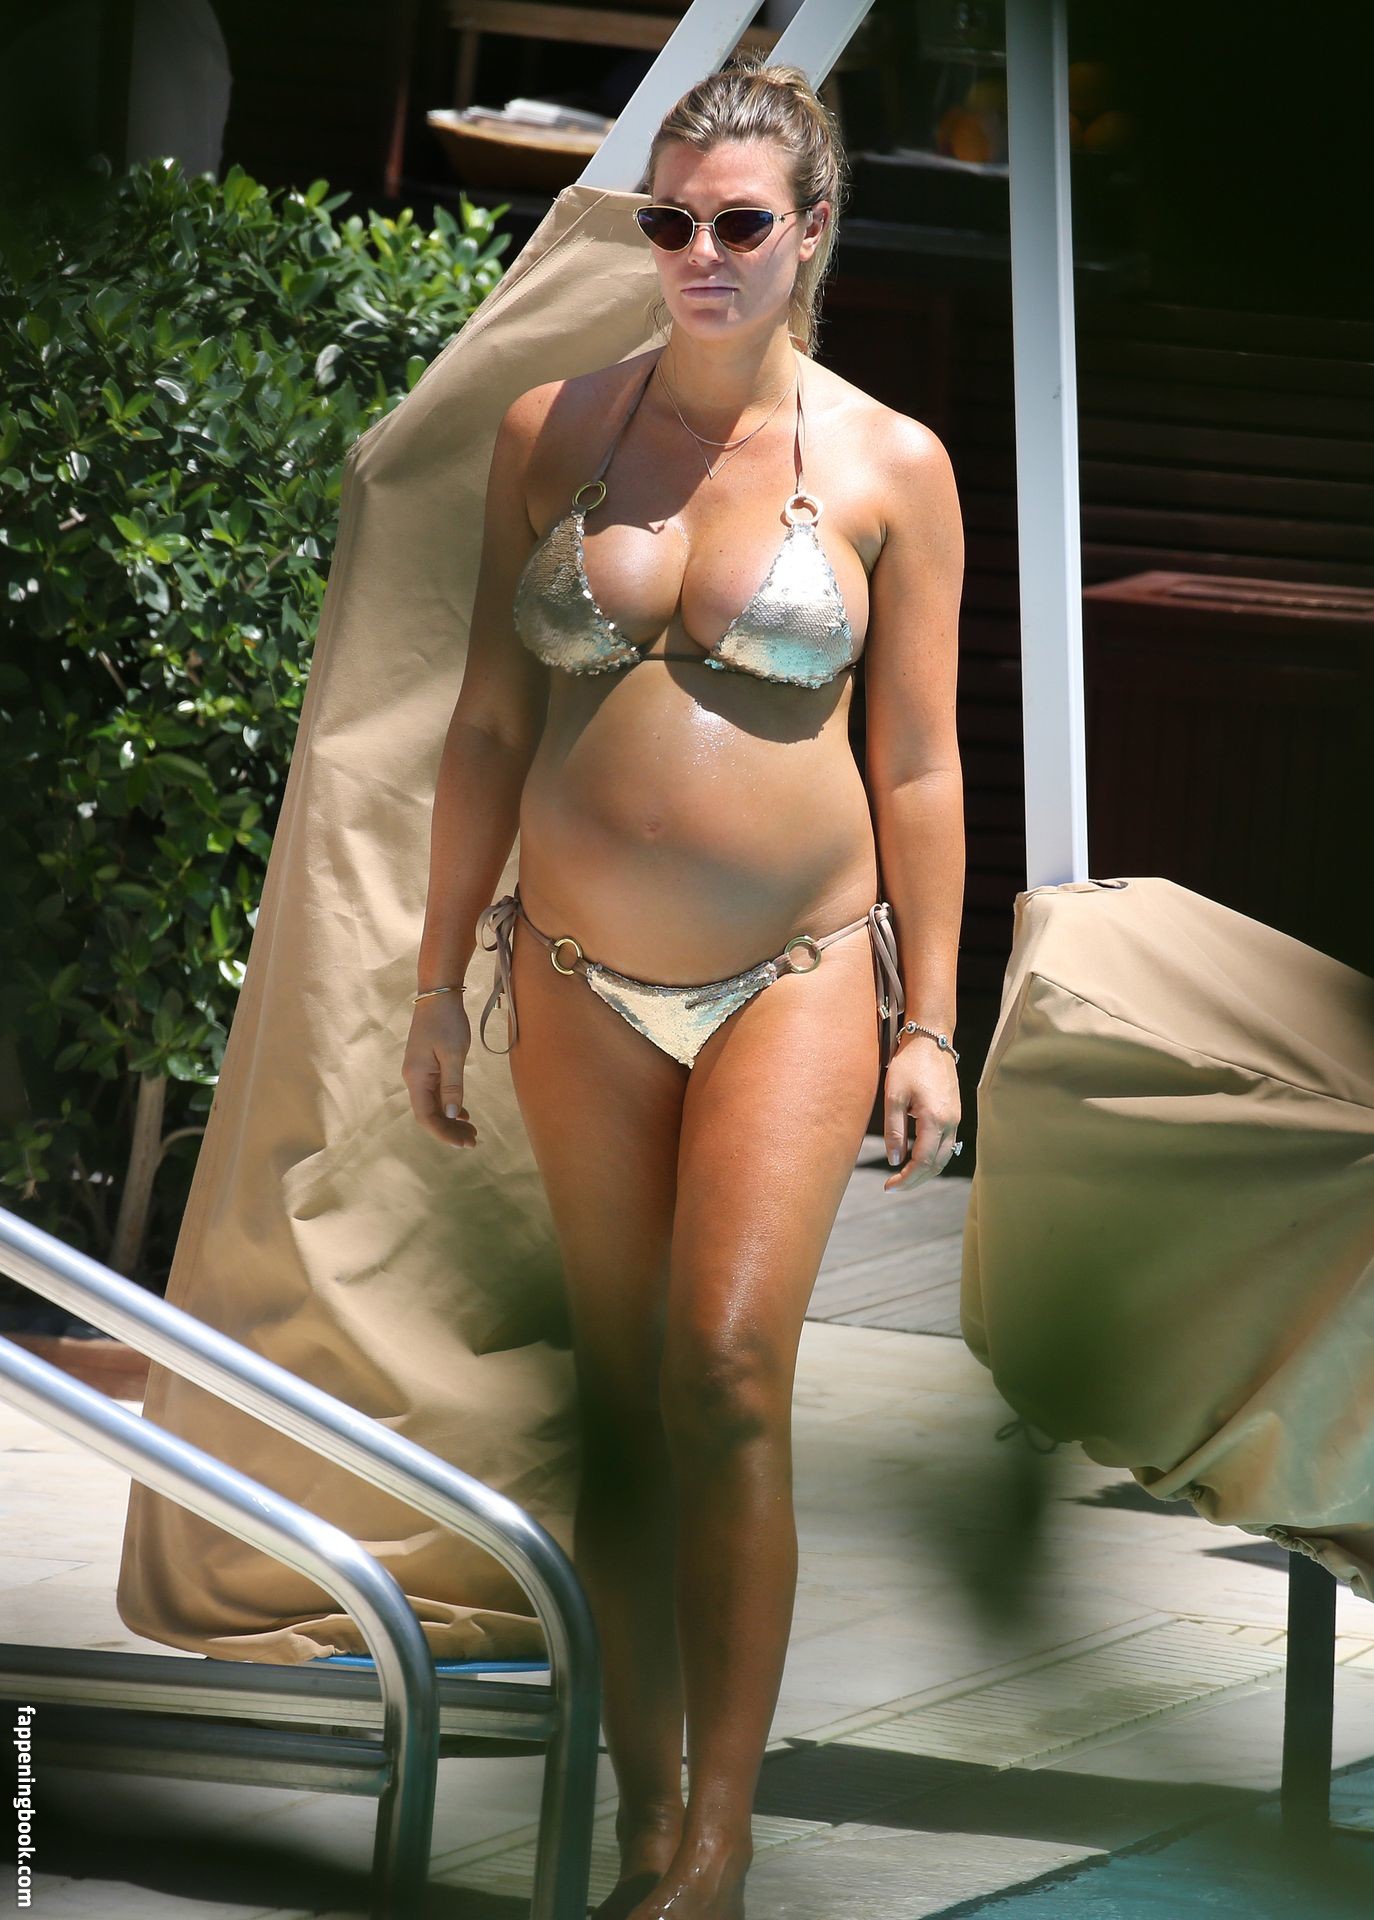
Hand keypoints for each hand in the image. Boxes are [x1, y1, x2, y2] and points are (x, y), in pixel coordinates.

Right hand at [403, 993, 478, 1148]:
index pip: (426, 1117)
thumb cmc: (447, 1022)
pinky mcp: (426, 1066)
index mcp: (417, 1078)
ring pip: (433, 1105)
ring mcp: (419, 1073)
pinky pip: (435, 1093)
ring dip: (450, 1120)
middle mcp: (414, 1079)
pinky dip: (449, 1105)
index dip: (444, 1133)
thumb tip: (452, 1115)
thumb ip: (452, 1085)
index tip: (465, 1143)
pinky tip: (462, 1112)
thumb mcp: (453, 1054)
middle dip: (449, 1130)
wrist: (437, 995)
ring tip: (471, 1130)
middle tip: (473, 1140)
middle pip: (429, 1114)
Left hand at [883, 1038, 960, 1191]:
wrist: (931, 1040)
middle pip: (937, 1165)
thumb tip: (895, 1160)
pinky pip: (948, 1145)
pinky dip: (933, 1158)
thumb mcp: (893, 1096)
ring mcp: (956, 1119)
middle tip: (893, 1186)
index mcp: (935, 1120)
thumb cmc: (909, 1064)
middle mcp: (951, 1123)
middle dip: (916, 1180)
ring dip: (926, 1171)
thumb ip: (894, 1130)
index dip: (906, 1178)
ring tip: (904, 1176)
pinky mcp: (955, 1113)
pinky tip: (917, 1158)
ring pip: (945, 1157)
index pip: (923, 1162)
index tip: (888, 1186)